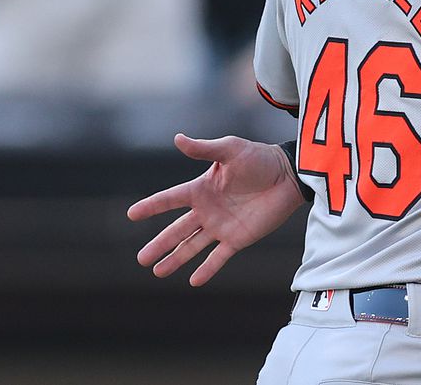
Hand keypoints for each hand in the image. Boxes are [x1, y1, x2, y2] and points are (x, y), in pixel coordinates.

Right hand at [127, 134, 305, 285]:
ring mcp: (222, 226)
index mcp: (201, 189)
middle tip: (141, 259)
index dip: (151, 206)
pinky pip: (219, 257)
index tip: (131, 214)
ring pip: (192, 246)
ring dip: (176, 259)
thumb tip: (178, 138)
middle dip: (159, 244)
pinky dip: (207, 269)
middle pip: (177, 230)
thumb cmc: (260, 158)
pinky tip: (194, 281)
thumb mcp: (231, 150)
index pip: (170, 199)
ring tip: (158, 272)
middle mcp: (207, 210)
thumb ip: (204, 149)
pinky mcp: (239, 238)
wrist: (289, 175)